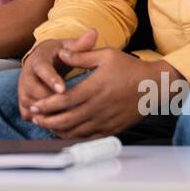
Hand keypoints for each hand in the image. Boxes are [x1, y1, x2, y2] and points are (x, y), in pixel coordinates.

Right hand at [18, 35, 78, 118]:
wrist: (42, 61)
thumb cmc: (59, 54)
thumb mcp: (68, 46)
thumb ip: (81, 44)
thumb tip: (94, 33)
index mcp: (38, 59)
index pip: (42, 69)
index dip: (52, 80)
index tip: (63, 89)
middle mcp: (27, 75)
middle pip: (33, 90)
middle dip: (49, 100)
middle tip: (67, 109)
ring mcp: (23, 89)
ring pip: (30, 104)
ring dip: (45, 113)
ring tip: (62, 120)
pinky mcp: (23, 101)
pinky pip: (28, 114)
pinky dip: (40, 121)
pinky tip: (55, 126)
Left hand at [26, 31, 168, 138]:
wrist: (154, 85)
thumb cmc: (130, 67)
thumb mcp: (106, 55)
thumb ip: (81, 54)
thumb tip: (61, 53)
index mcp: (96, 88)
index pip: (65, 100)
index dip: (47, 105)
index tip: (35, 106)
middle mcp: (100, 106)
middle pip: (67, 120)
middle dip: (47, 121)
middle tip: (35, 118)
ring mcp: (107, 120)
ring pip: (77, 132)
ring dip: (58, 130)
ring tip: (46, 125)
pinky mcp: (113, 128)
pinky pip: (90, 137)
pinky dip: (75, 137)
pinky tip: (65, 133)